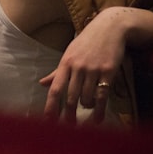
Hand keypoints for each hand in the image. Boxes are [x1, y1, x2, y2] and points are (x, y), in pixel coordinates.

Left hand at [40, 7, 152, 123]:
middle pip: (70, 98)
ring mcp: (93, 69)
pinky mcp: (108, 71)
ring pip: (86, 98)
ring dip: (87, 107)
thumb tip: (42, 84)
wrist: (110, 27)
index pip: (55, 89)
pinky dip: (99, 110)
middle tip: (69, 127)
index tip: (48, 122)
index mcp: (65, 63)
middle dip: (69, 115)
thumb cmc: (88, 41)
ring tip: (89, 108)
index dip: (51, 107)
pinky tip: (98, 119)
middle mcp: (77, 67)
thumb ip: (57, 72)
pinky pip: (102, 96)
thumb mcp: (70, 53)